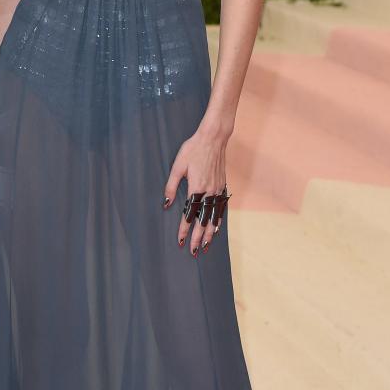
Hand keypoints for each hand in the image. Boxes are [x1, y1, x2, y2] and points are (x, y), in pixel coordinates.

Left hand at [163, 124, 228, 256]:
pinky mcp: (222, 186)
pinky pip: (221, 208)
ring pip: (214, 217)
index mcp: (196, 188)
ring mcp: (217, 190)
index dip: (184, 229)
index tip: (181, 241)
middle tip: (194, 252)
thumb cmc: (193, 149)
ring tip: (206, 246)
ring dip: (210, 233)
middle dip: (198, 238)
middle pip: (203, 220)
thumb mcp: (177, 166)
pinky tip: (216, 229)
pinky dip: (218, 220)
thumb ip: (171, 186)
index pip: (189, 214)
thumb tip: (166, 204)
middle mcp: (208, 192)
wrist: (213, 138)